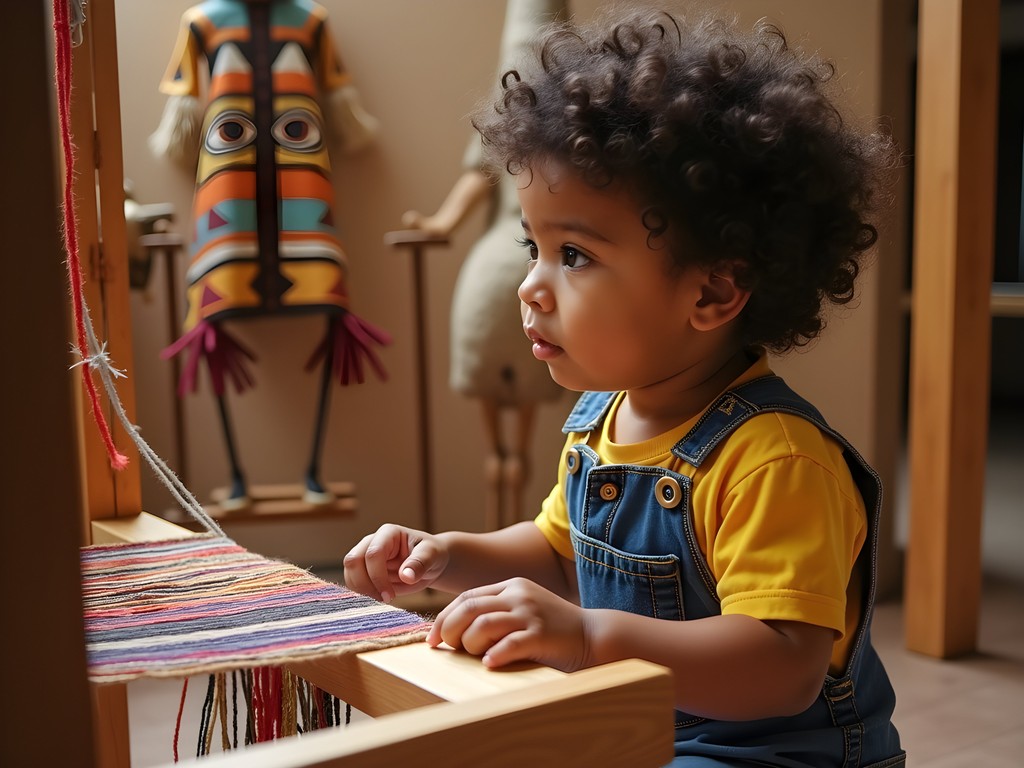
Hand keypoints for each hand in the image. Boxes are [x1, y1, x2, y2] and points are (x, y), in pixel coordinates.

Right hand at [344, 524, 448, 602]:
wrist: (429, 563)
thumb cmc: (431, 554)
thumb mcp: (432, 556)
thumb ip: (420, 563)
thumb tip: (406, 576)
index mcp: (388, 533)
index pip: (373, 554)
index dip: (377, 576)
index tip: (391, 596)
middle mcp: (372, 541)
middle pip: (353, 561)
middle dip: (365, 584)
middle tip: (385, 599)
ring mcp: (364, 555)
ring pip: (349, 573)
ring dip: (362, 591)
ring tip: (383, 599)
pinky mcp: (363, 570)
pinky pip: (353, 582)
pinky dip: (362, 594)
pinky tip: (378, 598)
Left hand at [427, 577, 590, 671]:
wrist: (594, 635)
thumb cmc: (553, 630)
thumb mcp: (524, 611)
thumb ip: (497, 613)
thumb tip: (457, 633)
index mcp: (511, 586)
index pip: (467, 596)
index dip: (444, 617)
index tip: (432, 639)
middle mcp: (519, 595)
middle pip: (470, 607)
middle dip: (450, 629)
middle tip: (445, 648)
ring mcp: (531, 613)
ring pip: (484, 624)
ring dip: (470, 644)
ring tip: (475, 657)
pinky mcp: (542, 634)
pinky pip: (509, 644)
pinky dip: (495, 655)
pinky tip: (489, 665)